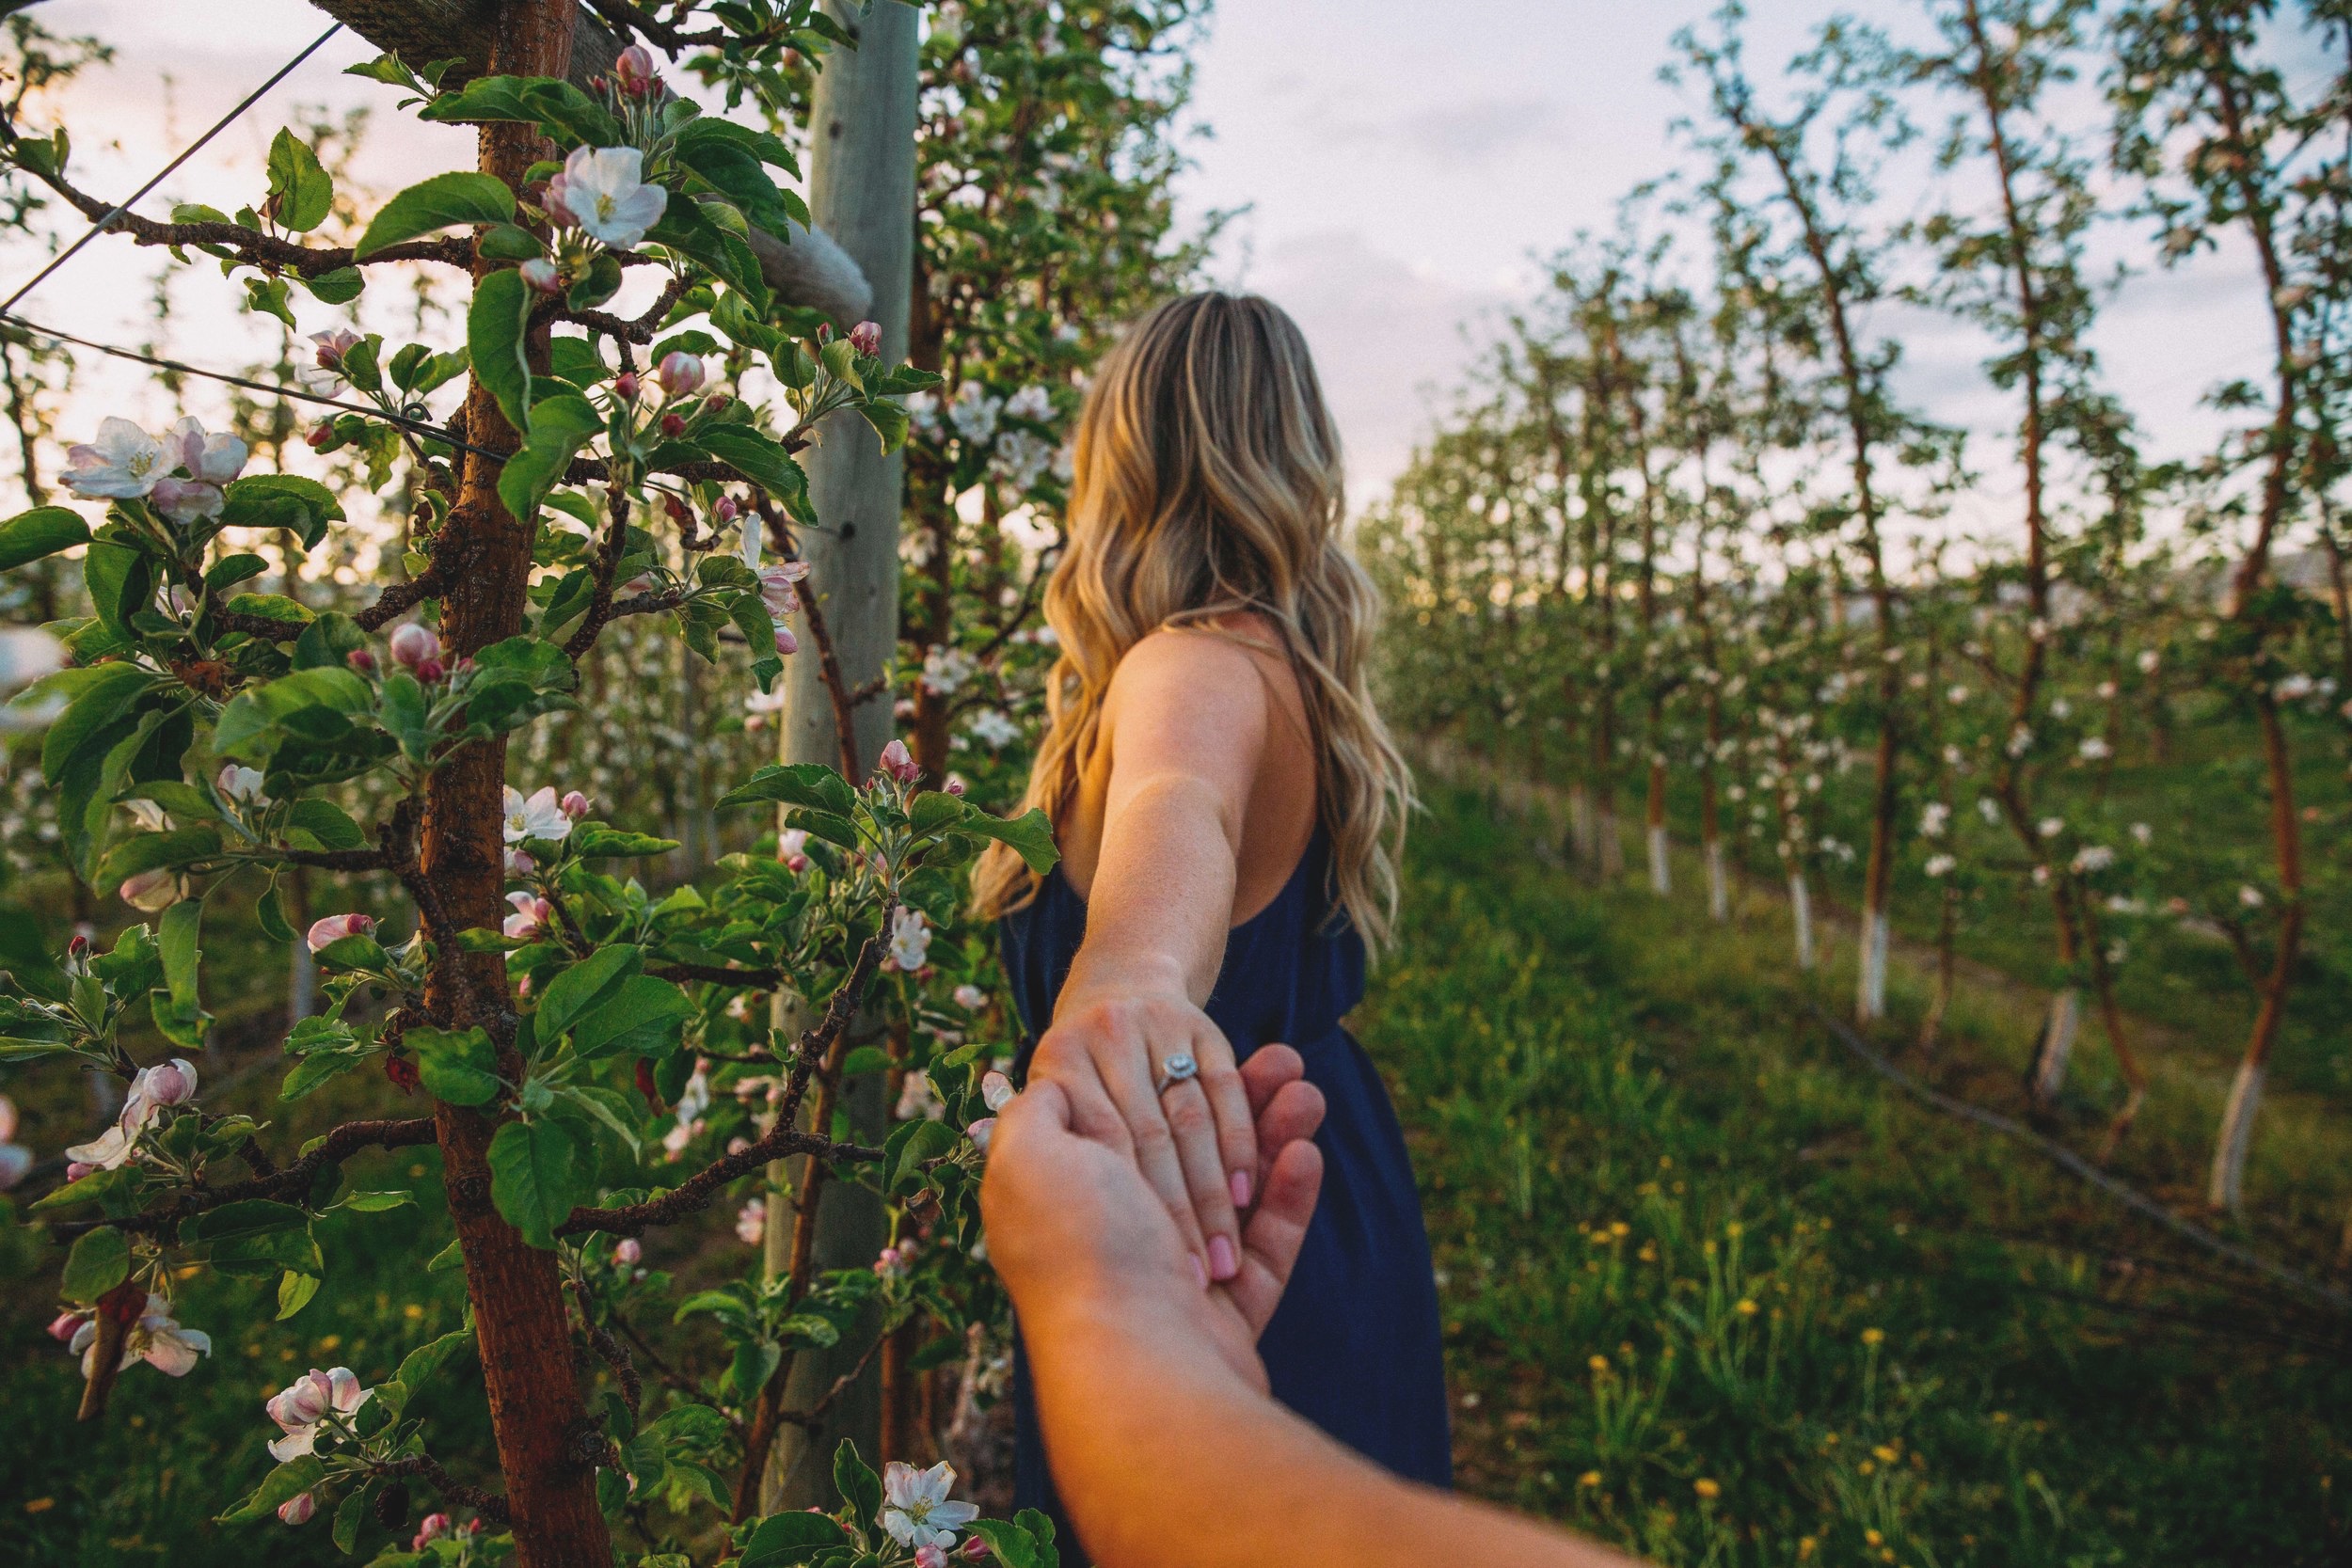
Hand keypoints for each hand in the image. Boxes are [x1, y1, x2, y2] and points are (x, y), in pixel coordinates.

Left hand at [984, 1044, 1325, 1388]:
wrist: (1135, 1359)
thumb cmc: (1079, 1249)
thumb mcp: (1028, 1159)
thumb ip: (1036, 1115)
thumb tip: (1054, 1087)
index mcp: (1073, 1206)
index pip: (1128, 1127)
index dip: (1167, 1085)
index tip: (1204, 1048)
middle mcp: (1121, 1242)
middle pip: (1192, 1156)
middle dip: (1240, 1105)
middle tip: (1287, 1061)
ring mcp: (1178, 1282)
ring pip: (1237, 1196)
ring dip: (1274, 1138)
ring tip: (1308, 1090)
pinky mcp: (1231, 1314)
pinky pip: (1266, 1248)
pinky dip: (1287, 1197)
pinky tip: (1306, 1150)